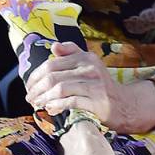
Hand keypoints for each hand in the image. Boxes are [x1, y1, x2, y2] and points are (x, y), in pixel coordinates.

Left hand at [25, 42, 154, 133]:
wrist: (125, 104)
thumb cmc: (101, 85)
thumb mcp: (89, 64)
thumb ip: (72, 53)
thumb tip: (53, 46)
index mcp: (85, 57)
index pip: (52, 64)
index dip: (36, 75)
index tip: (29, 86)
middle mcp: (90, 69)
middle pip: (53, 76)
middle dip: (37, 88)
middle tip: (30, 98)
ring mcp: (95, 85)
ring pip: (60, 89)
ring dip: (44, 98)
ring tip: (37, 104)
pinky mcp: (98, 102)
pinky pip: (71, 102)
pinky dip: (58, 105)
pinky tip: (51, 108)